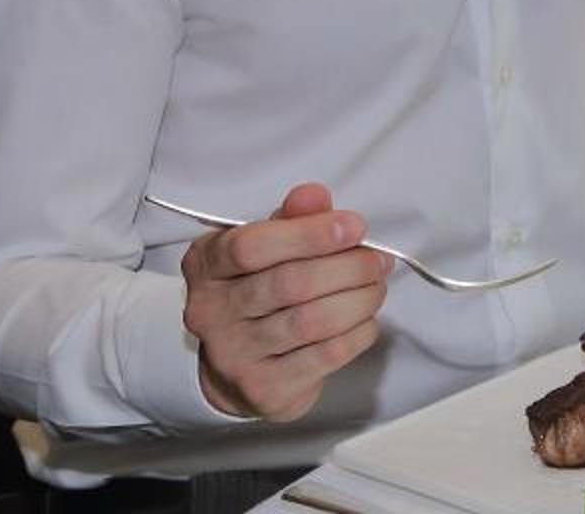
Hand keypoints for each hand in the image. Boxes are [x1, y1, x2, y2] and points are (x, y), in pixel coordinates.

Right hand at [180, 182, 391, 420]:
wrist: (234, 368)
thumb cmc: (258, 290)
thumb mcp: (267, 246)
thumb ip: (292, 218)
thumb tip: (314, 196)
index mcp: (207, 266)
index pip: (251, 246)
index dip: (309, 234)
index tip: (354, 226)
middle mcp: (209, 312)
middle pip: (289, 284)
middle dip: (347, 267)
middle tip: (378, 260)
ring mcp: (233, 355)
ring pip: (310, 321)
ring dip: (359, 299)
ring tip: (377, 287)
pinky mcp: (263, 389)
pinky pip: (324, 356)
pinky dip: (357, 333)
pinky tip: (366, 320)